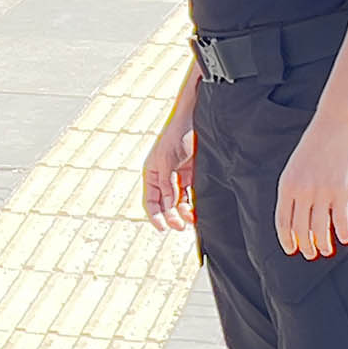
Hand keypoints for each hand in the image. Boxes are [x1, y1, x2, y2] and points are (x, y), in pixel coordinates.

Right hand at [143, 111, 196, 229]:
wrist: (196, 119)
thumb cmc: (177, 134)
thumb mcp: (168, 160)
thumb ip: (167, 183)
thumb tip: (169, 205)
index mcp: (152, 173)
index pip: (151, 200)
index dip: (155, 216)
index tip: (162, 228)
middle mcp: (164, 177)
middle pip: (165, 204)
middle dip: (171, 216)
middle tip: (180, 227)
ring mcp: (178, 177)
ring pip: (178, 202)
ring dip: (183, 212)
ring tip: (190, 220)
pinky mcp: (191, 175)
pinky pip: (190, 195)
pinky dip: (192, 204)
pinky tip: (195, 212)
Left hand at [275, 110, 347, 258]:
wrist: (337, 121)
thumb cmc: (318, 142)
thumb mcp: (297, 165)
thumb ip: (296, 188)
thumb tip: (299, 212)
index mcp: (287, 184)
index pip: (283, 221)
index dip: (287, 239)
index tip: (291, 249)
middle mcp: (303, 191)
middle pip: (301, 229)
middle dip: (305, 246)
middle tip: (311, 253)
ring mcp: (323, 191)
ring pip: (321, 229)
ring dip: (323, 244)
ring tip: (327, 249)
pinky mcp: (342, 190)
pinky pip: (341, 220)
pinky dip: (343, 232)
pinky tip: (345, 238)